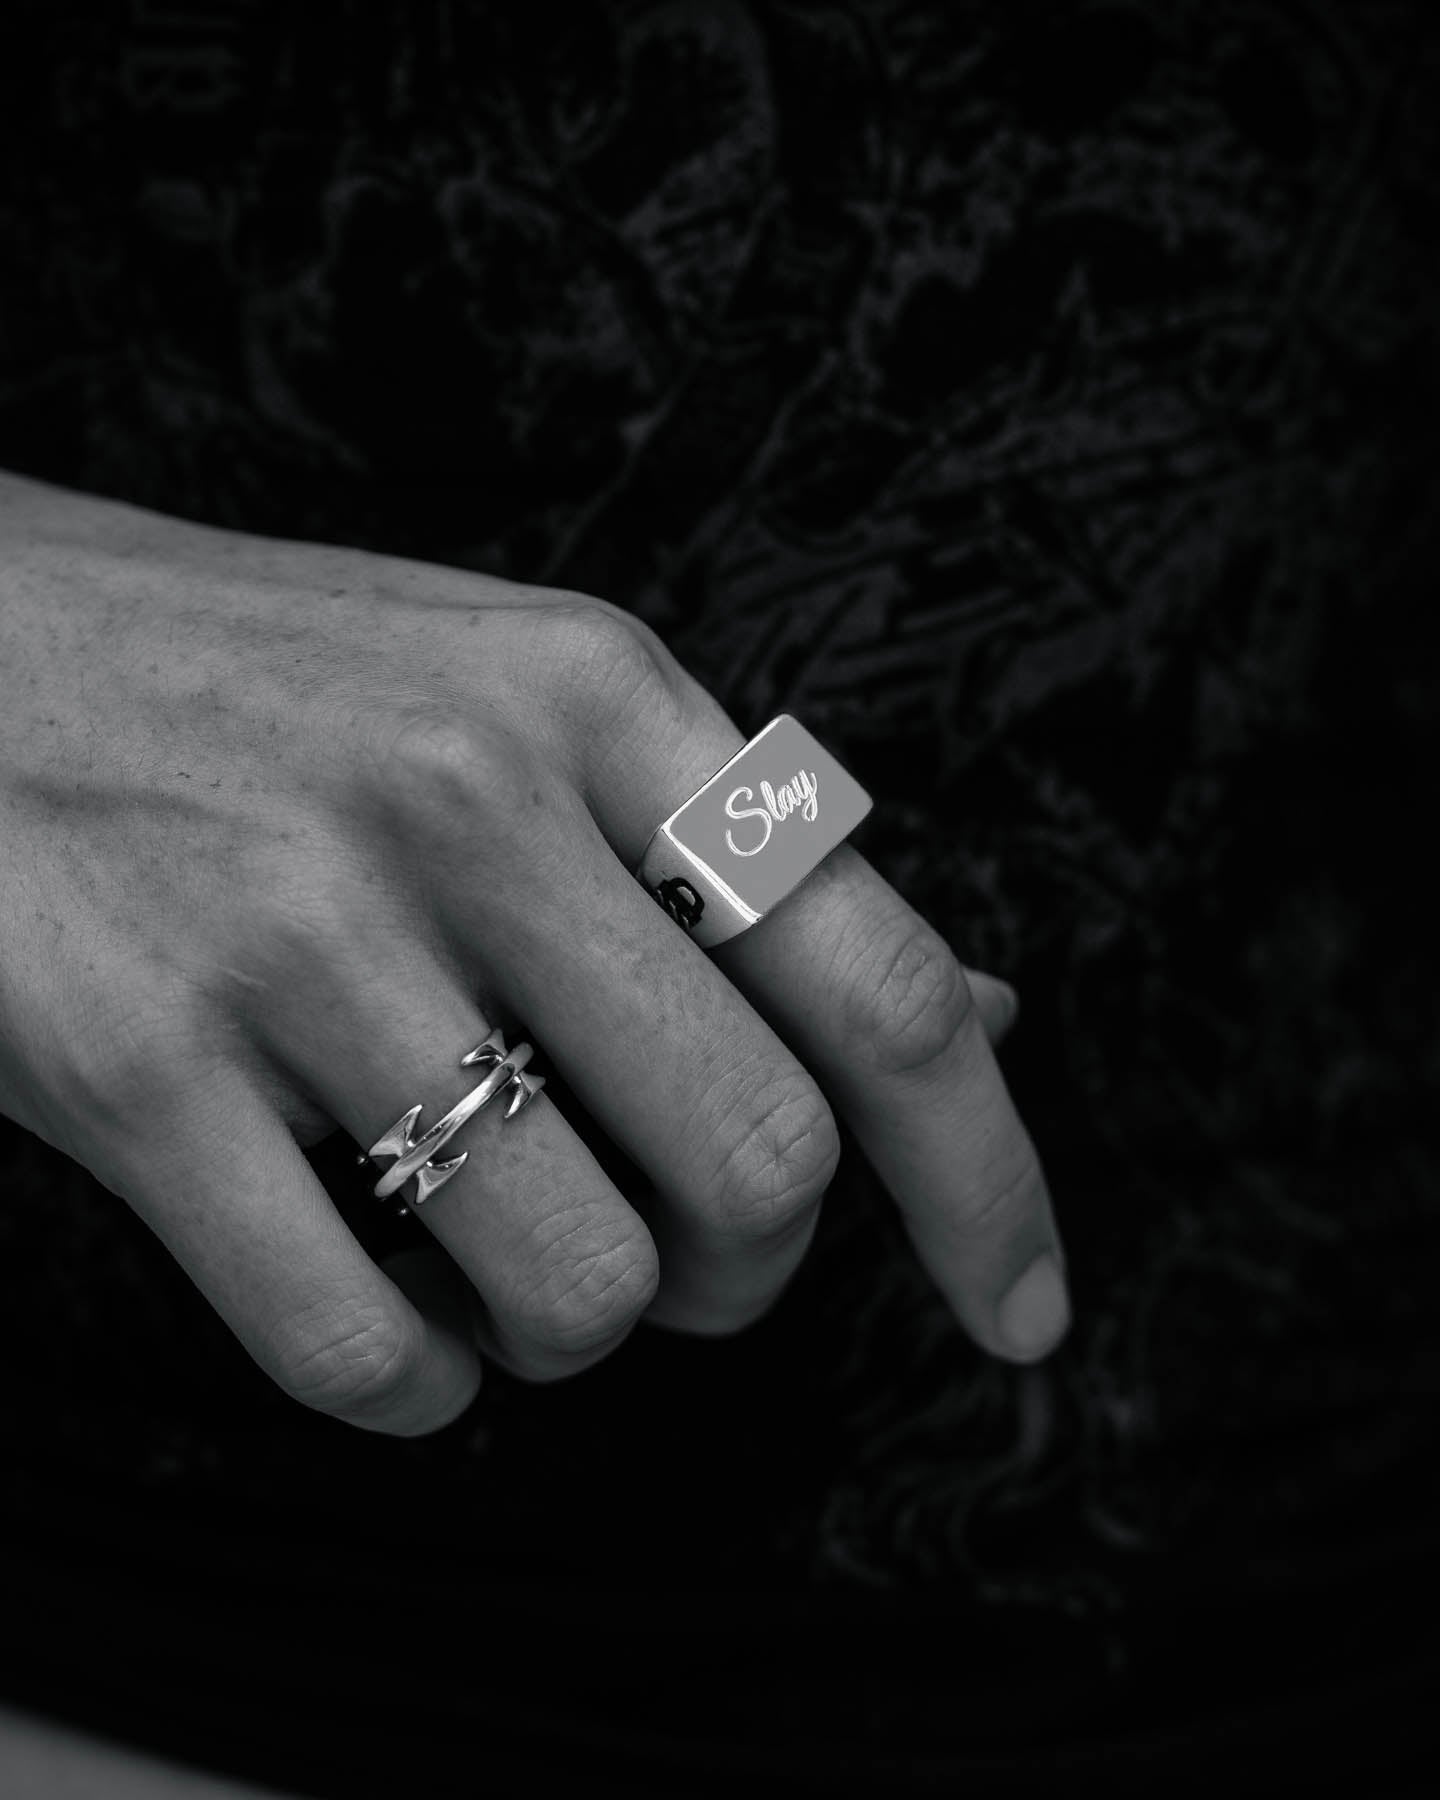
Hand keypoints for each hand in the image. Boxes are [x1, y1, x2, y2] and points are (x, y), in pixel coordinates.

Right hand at [0, 471, 1068, 1434]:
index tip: (1022, 1310)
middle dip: (753, 1272)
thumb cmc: (267, 690)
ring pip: (581, 1283)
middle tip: (686, 1252)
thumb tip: (979, 1015)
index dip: (987, 1179)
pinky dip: (422, 1385)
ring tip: (518, 1259)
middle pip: (762, 1167)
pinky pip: (365, 1353)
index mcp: (596, 696)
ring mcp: (294, 935)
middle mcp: (467, 800)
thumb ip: (747, 863)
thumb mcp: (527, 701)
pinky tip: (402, 1318)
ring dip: (582, 1330)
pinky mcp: (132, 1068)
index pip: (880, 981)